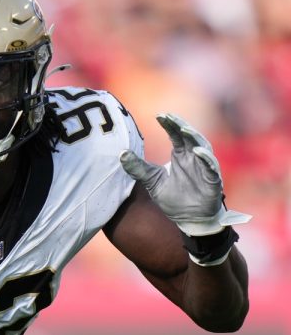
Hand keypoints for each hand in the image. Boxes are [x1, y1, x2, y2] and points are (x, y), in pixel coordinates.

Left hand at [119, 113, 250, 235]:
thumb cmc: (174, 199)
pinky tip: (197, 151)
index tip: (159, 115)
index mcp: (181, 155)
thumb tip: (121, 153)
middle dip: (180, 125)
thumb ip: (138, 168)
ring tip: (184, 129)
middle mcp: (194, 158)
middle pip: (190, 136)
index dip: (169, 124)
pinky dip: (206, 158)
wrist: (189, 220)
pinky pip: (211, 167)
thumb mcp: (152, 182)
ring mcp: (205, 168)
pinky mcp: (213, 181)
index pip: (176, 135)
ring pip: (203, 147)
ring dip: (195, 138)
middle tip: (169, 116)